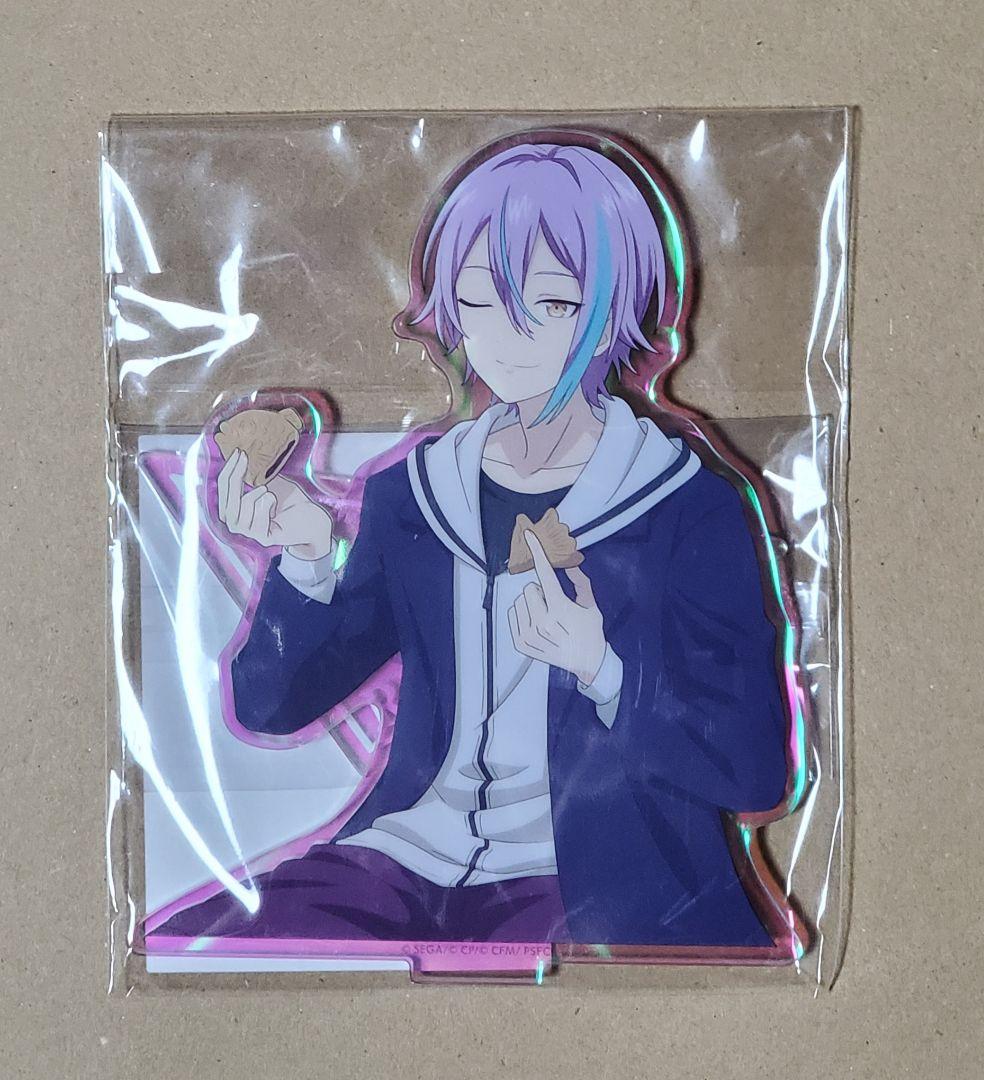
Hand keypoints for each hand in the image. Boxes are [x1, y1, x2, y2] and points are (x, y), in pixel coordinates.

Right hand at [216, 448, 333, 559]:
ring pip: (243, 506)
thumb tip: (237, 456)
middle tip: (245, 458)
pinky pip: (258, 515)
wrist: (314, 516)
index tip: (237, 452)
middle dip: (235, 475)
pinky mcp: (263, 538)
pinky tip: (275, 504)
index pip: (223, 490)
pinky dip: (268, 504)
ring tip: (270, 493)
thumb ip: (250, 475)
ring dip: (257, 494)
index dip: (228, 470)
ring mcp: (250, 533)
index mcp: (235, 509)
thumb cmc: (290, 499)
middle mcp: (238, 523)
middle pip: (228, 499)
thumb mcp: (266, 482)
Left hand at [507, 530, 606, 685]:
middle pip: (528, 589)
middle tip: (553, 605)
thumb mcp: (590, 605)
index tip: (529, 536)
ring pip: (519, 602)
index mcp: (561, 610)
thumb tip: (569, 565)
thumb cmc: (590, 632)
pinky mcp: (521, 644)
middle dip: (540, 592)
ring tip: (546, 617)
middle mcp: (542, 623)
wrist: (588, 663)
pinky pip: (513, 615)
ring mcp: (530, 635)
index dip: (537, 553)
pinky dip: (523, 615)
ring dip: (531, 604)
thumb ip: (580, 582)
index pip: (546, 575)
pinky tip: (537, 625)